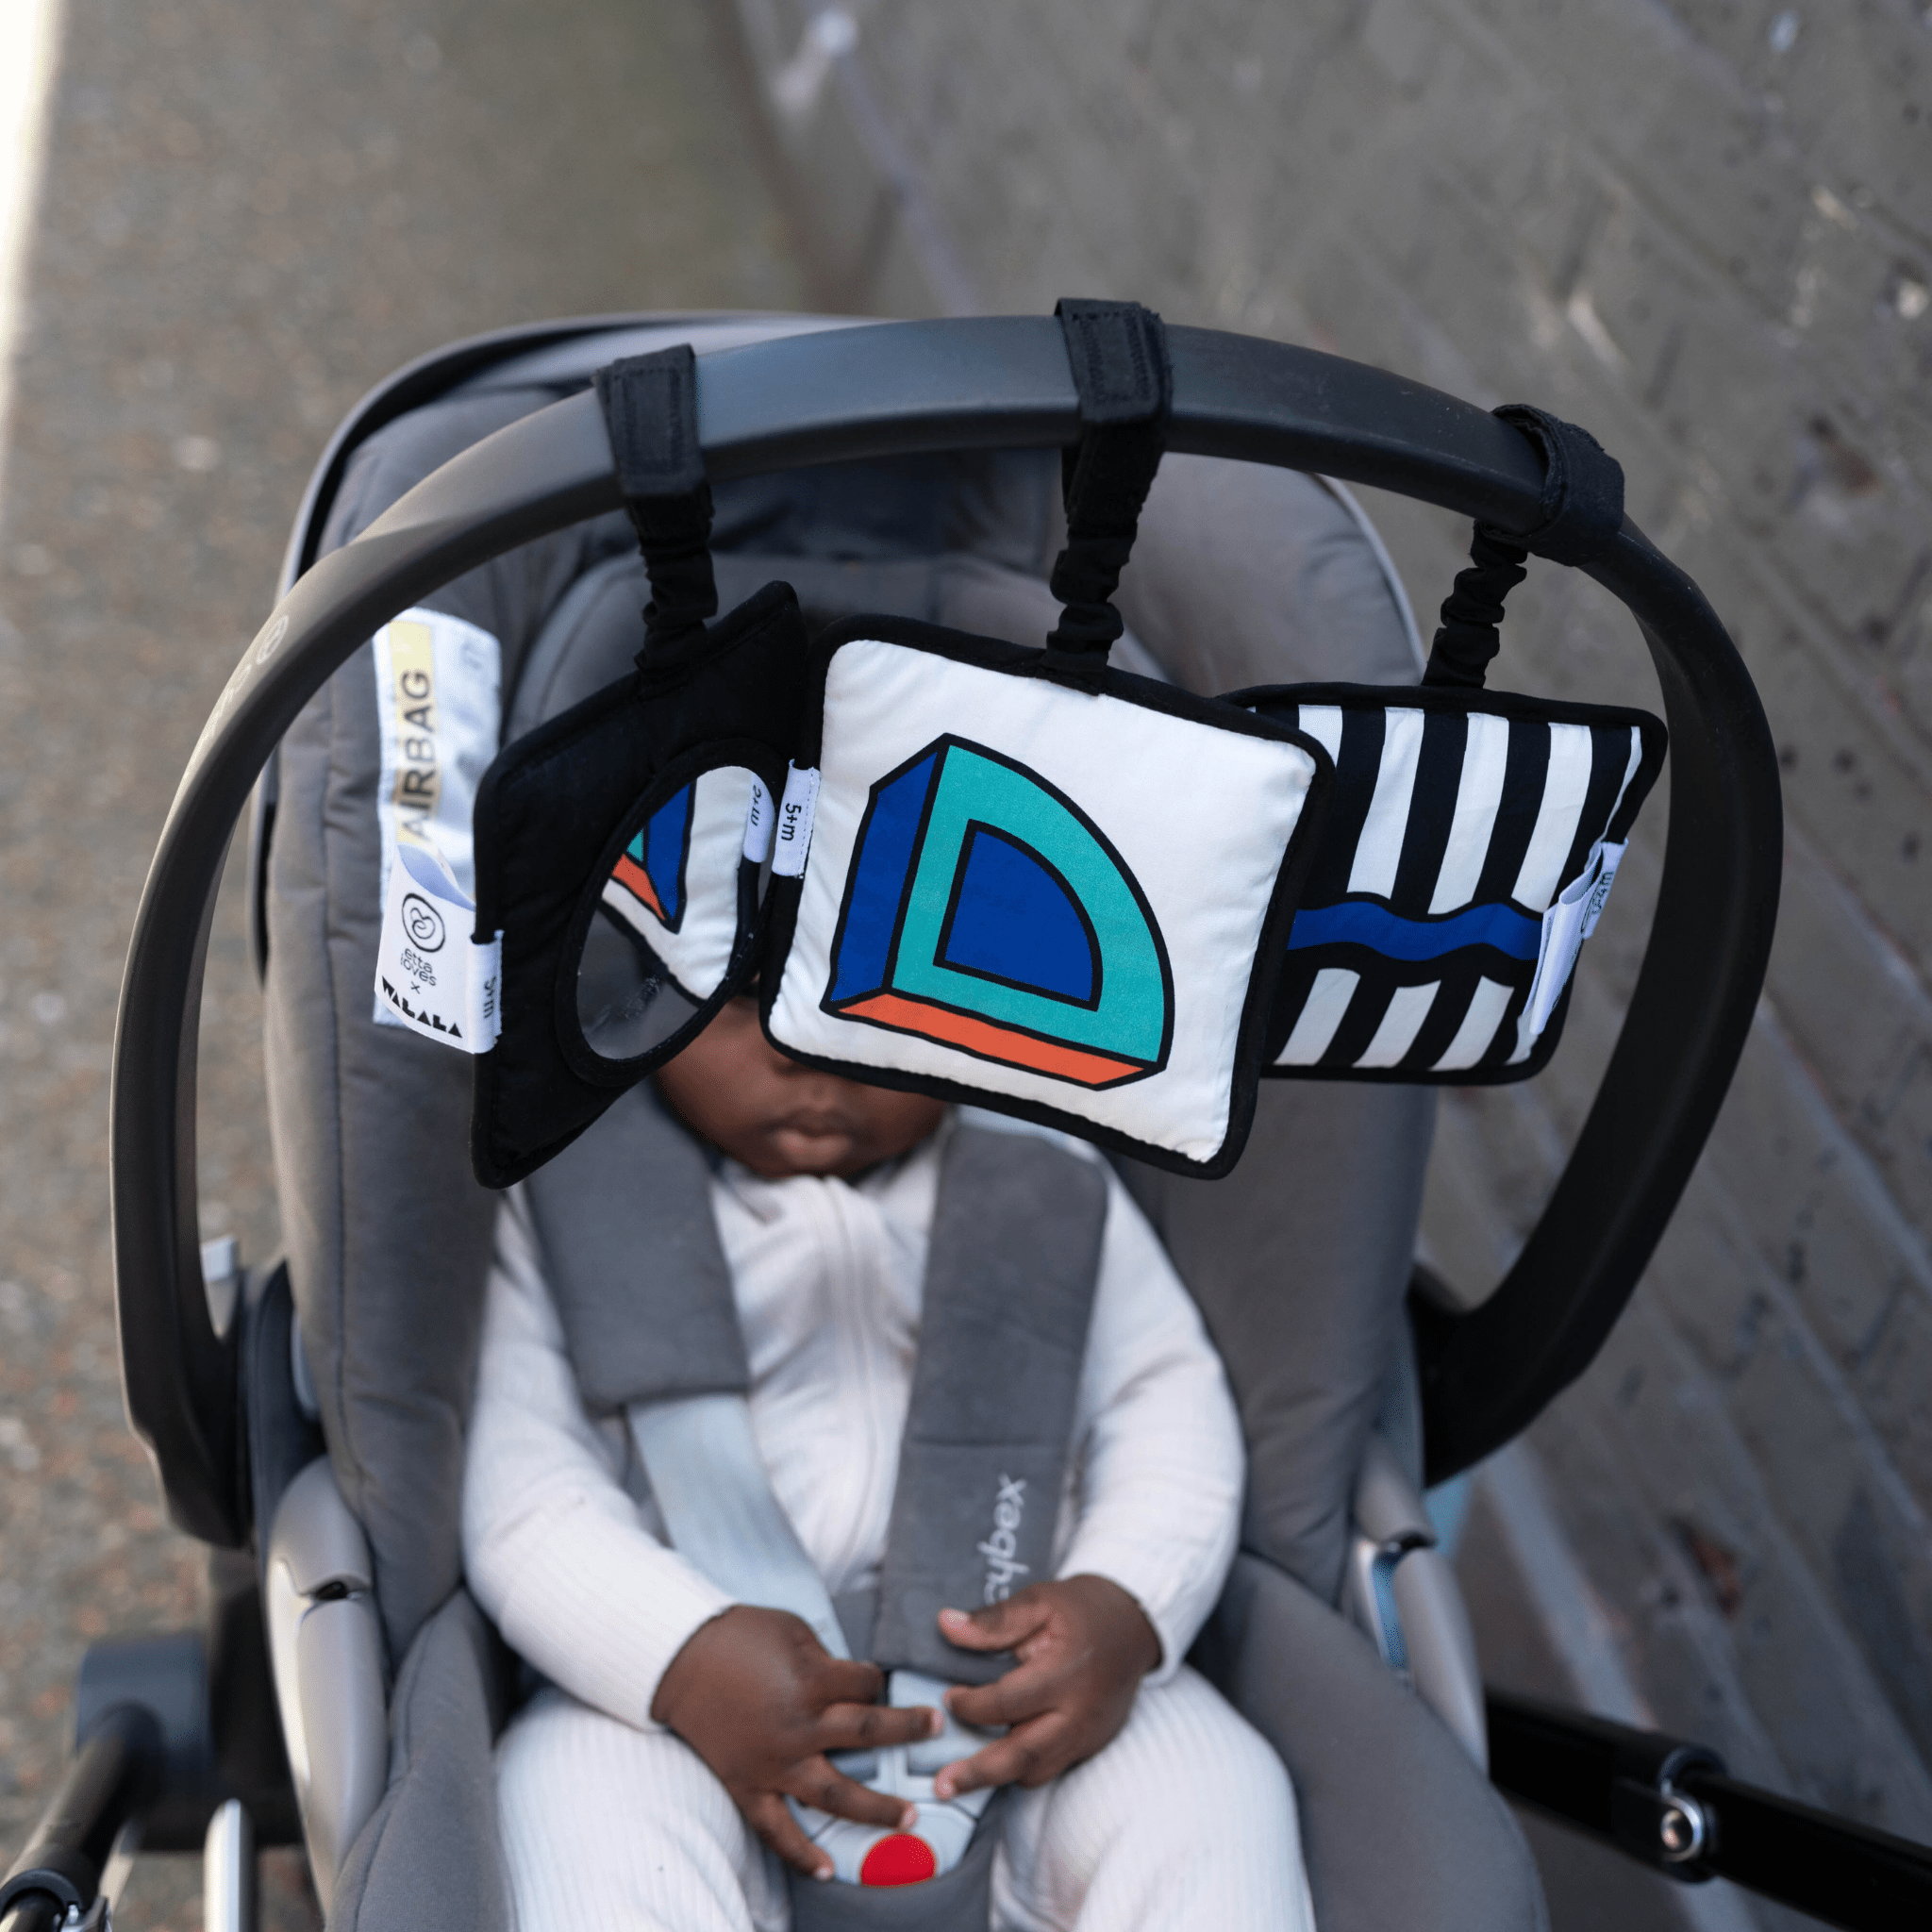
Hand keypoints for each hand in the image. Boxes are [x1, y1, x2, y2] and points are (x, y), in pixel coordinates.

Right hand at [651, 1605, 941, 1878]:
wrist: (679, 1657)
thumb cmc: (740, 1633)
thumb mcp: (793, 1629)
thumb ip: (828, 1660)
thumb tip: (855, 1683)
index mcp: (811, 1683)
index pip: (867, 1685)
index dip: (881, 1680)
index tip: (883, 1680)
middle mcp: (799, 1728)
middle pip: (869, 1735)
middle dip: (908, 1732)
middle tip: (938, 1731)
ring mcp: (774, 1763)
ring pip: (836, 1795)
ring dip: (877, 1808)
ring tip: (911, 1816)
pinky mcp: (747, 1785)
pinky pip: (776, 1830)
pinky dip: (800, 1853)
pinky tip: (826, 1869)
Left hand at [930, 1575, 1160, 1798]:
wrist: (1135, 1626)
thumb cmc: (1083, 1609)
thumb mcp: (1040, 1601)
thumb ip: (994, 1620)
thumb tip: (945, 1625)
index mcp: (1065, 1673)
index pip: (1008, 1702)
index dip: (971, 1705)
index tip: (947, 1697)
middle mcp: (1078, 1713)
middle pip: (1022, 1755)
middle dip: (978, 1773)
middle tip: (941, 1786)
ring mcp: (1087, 1735)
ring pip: (1036, 1771)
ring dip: (997, 1777)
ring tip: (959, 1780)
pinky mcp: (1090, 1745)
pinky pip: (1051, 1768)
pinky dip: (1020, 1768)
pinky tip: (995, 1763)